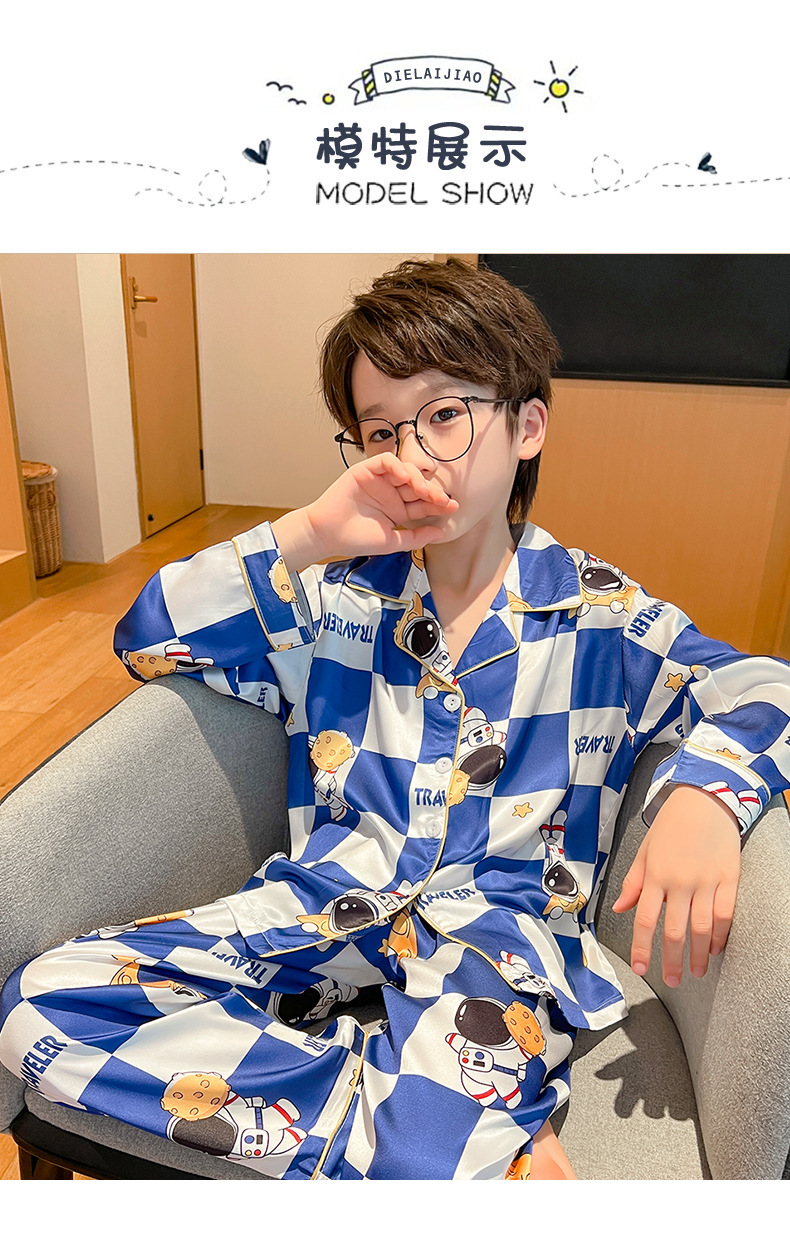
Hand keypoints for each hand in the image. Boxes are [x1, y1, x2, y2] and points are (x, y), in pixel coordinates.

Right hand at [304, 453, 457, 560]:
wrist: (328, 535)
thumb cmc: (356, 539)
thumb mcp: (392, 542)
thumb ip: (416, 538)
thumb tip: (441, 533)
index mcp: (398, 509)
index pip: (423, 502)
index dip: (438, 503)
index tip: (453, 507)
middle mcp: (391, 492)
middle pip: (418, 485)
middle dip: (432, 490)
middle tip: (442, 498)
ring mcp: (379, 481)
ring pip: (405, 470)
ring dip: (418, 478)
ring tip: (423, 490)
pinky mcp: (366, 470)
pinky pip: (386, 461)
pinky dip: (397, 466)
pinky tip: (404, 477)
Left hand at [611, 783, 740, 986]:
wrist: (705, 799)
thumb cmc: (671, 824)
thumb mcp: (645, 850)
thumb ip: (633, 882)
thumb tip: (619, 908)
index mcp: (655, 875)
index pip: (645, 919)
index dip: (642, 947)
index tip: (641, 968)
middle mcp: (679, 881)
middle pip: (674, 930)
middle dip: (672, 960)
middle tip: (672, 980)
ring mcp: (705, 881)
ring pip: (702, 928)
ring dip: (699, 954)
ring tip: (697, 971)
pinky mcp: (728, 878)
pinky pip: (725, 913)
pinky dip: (721, 935)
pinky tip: (717, 948)